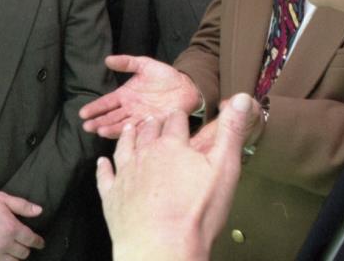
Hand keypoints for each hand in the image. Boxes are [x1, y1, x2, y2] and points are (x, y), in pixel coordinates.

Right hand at [0, 191, 44, 260]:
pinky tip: (3, 257)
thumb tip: (39, 211)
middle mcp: (5, 244)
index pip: (31, 240)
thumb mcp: (2, 198)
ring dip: (16, 257)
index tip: (40, 243)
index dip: (38, 242)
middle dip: (26, 249)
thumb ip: (22, 205)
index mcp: (12, 229)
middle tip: (25, 245)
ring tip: (15, 252)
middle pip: (23, 253)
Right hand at [79, 55, 200, 137]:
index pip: (106, 103)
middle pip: (111, 117)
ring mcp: (141, 118)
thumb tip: (107, 59)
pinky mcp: (153, 124)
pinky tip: (123, 136)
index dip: (95, 108)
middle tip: (87, 126)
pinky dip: (131, 133)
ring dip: (111, 129)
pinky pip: (140, 130)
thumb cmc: (164, 75)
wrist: (186, 86)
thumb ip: (126, 62)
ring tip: (100, 131)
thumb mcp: (144, 64)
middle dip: (98, 122)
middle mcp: (130, 109)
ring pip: (123, 126)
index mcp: (125, 96)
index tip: (82, 113)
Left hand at [96, 93, 260, 260]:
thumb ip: (231, 131)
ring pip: (124, 148)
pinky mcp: (112, 196)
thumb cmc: (197, 211)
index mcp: (172, 146)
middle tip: (154, 119)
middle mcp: (145, 155)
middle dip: (153, 124)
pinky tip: (102, 162)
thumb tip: (241, 97)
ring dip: (127, 137)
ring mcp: (125, 175)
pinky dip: (103, 168)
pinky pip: (105, 177)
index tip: (179, 112)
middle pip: (148, 132)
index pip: (175, 122)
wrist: (161, 247)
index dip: (179, 115)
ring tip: (129, 129)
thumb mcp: (224, 168)